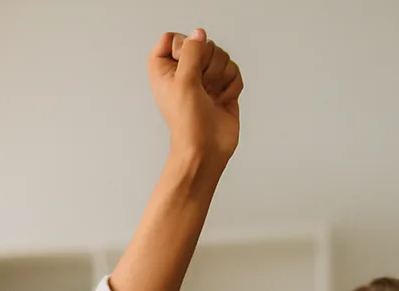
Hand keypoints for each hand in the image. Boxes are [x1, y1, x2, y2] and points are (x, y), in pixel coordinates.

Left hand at [148, 28, 241, 172]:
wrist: (207, 148)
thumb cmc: (187, 122)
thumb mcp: (183, 81)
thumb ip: (191, 51)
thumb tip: (198, 33)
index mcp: (164, 70)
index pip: (172, 39)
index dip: (183, 46)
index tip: (184, 65)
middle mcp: (184, 72)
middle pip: (202, 44)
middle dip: (207, 64)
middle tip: (200, 86)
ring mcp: (204, 79)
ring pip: (221, 55)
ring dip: (220, 76)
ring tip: (210, 96)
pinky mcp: (223, 87)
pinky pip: (234, 69)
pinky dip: (231, 85)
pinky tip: (221, 100)